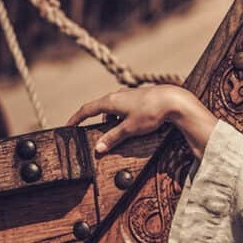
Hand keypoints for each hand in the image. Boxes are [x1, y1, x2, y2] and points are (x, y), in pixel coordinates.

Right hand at [67, 84, 214, 156]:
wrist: (174, 100)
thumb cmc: (151, 113)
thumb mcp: (130, 129)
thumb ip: (113, 138)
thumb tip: (98, 148)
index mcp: (110, 101)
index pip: (87, 109)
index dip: (76, 118)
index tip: (68, 126)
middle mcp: (118, 94)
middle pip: (100, 108)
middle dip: (96, 122)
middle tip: (94, 134)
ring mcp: (130, 94)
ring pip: (114, 108)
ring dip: (112, 121)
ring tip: (117, 134)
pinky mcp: (141, 97)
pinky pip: (125, 108)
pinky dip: (123, 117)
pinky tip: (132, 125)